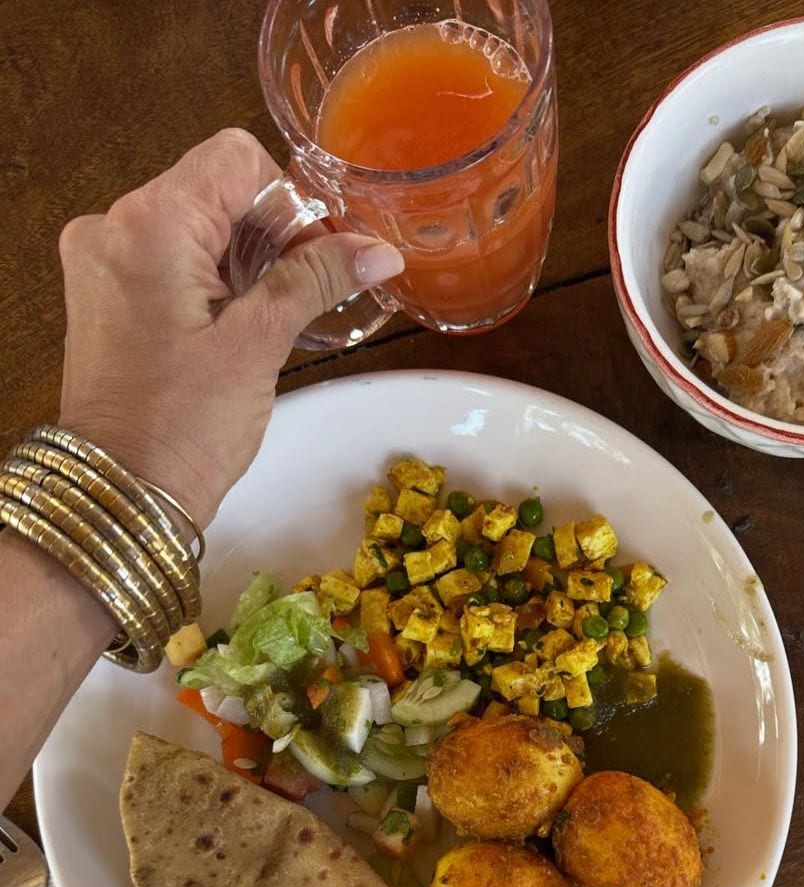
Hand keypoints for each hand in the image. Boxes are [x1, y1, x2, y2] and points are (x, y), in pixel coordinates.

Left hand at [56, 128, 403, 529]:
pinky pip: (172, 256)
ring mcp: (103, 258)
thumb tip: (381, 248)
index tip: (318, 259)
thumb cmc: (185, 426)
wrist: (122, 493)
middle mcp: (112, 225)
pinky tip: (237, 323)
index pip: (236, 159)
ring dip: (246, 257)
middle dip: (272, 232)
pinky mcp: (105, 290)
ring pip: (197, 223)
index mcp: (148, 224)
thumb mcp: (259, 344)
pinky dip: (214, 276)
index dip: (290, 201)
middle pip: (215, 188)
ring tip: (269, 319)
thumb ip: (316, 279)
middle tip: (305, 295)